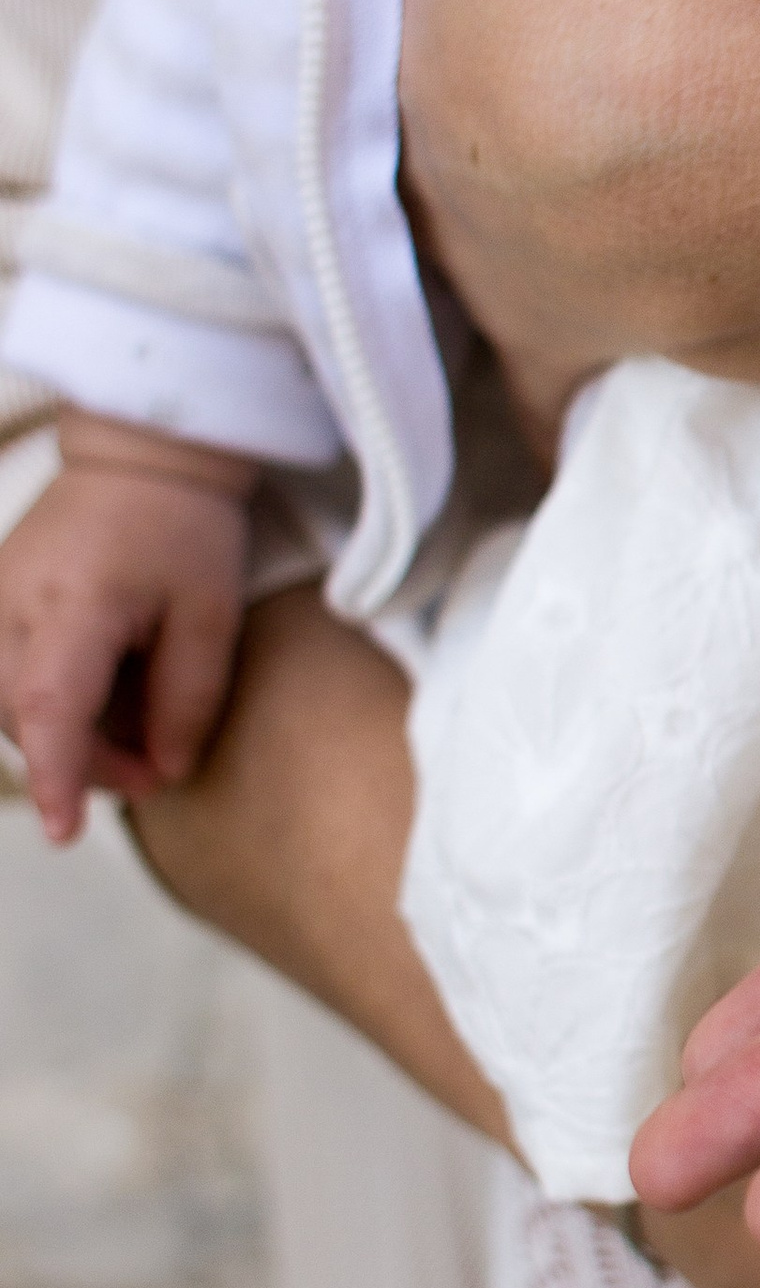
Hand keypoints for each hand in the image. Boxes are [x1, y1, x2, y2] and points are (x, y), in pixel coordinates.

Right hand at [0, 422, 253, 841]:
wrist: (141, 456)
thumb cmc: (183, 526)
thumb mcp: (210, 616)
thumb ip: (188, 699)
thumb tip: (164, 771)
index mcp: (75, 603)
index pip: (50, 708)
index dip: (57, 777)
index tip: (64, 830)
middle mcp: (13, 602)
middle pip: (25, 718)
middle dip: (84, 762)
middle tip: (153, 772)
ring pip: (6, 703)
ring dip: (61, 735)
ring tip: (132, 737)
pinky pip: (3, 674)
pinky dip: (44, 703)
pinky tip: (95, 700)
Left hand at [398, 0, 759, 443]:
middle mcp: (410, 135)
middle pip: (454, 55)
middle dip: (512, 28)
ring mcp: (486, 257)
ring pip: (498, 189)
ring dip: (547, 164)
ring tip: (651, 129)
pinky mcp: (569, 353)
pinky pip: (561, 348)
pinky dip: (589, 321)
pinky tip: (638, 294)